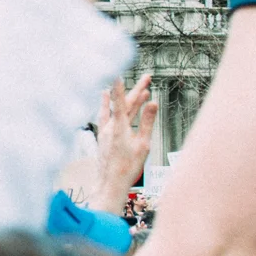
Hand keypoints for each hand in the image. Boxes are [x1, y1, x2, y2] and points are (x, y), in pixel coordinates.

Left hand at [90, 75, 158, 215]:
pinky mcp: (103, 137)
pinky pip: (106, 116)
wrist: (109, 183)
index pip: (121, 101)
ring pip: (116, 109)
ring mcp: (105, 131)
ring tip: (136, 88)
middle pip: (124, 103)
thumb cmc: (127, 167)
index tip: (120, 71)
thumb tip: (152, 103)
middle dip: (137, 90)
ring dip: (126, 98)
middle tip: (147, 77)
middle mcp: (110, 126)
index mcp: (120, 127)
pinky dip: (109, 106)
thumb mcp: (143, 145)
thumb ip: (147, 122)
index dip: (122, 85)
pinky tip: (107, 100)